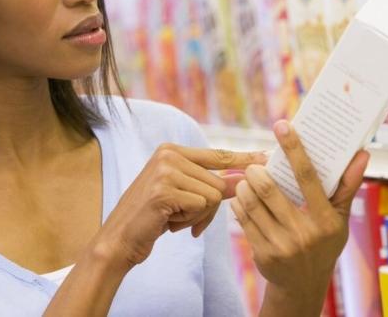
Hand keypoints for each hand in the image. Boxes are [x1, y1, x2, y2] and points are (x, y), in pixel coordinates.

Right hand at [99, 144, 266, 269]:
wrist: (119, 239)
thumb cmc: (152, 217)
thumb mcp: (182, 196)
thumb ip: (211, 185)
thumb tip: (244, 180)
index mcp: (172, 150)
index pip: (218, 155)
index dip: (244, 159)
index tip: (268, 157)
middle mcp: (168, 154)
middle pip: (218, 182)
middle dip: (208, 208)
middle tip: (183, 218)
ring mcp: (165, 171)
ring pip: (212, 195)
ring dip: (197, 216)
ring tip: (172, 218)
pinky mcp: (164, 190)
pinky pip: (200, 206)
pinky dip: (189, 221)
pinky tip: (168, 222)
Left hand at [231, 120, 368, 316]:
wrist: (303, 285)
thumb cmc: (323, 243)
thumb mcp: (339, 218)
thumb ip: (347, 185)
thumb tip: (362, 153)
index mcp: (325, 219)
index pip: (307, 176)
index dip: (294, 148)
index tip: (282, 125)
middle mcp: (304, 232)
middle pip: (269, 189)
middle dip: (256, 172)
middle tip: (254, 166)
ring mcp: (281, 245)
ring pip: (250, 202)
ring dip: (244, 186)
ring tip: (247, 181)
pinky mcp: (262, 253)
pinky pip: (242, 218)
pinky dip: (239, 202)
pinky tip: (242, 199)